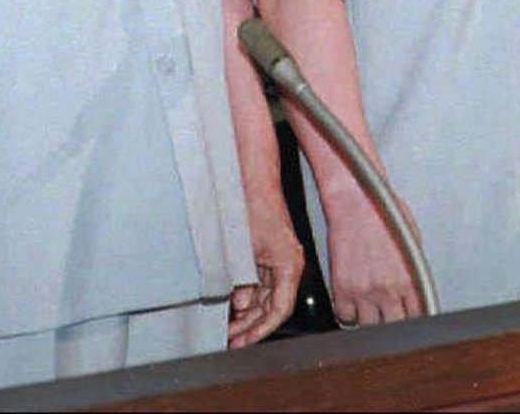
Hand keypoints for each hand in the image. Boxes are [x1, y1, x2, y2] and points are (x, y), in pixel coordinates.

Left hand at [228, 198, 304, 347]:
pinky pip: (261, 283)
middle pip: (273, 307)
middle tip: (233, 340)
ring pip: (266, 297)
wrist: (253, 178)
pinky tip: (233, 306)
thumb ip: (243, 281)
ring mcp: (279, 260)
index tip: (246, 341)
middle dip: (252, 325)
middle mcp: (288, 265)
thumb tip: (240, 304)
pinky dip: (248, 295)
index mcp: (289, 265)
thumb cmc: (254, 206)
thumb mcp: (243, 248)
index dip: (262, 329)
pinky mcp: (270, 254)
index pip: (280, 309)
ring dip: (249, 313)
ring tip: (230, 328)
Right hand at [326, 194, 423, 326]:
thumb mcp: (412, 238)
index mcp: (409, 278)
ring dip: (371, 320)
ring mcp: (363, 290)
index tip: (411, 318)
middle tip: (391, 316)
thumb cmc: (382, 210)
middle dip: (394, 322)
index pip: (418, 316)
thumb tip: (420, 285)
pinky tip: (353, 303)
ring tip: (371, 309)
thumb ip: (416, 267)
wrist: (354, 200)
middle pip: (395, 327)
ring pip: (369, 328)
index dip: (415, 319)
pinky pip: (345, 317)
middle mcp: (387, 288)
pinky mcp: (341, 287)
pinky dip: (348, 313)